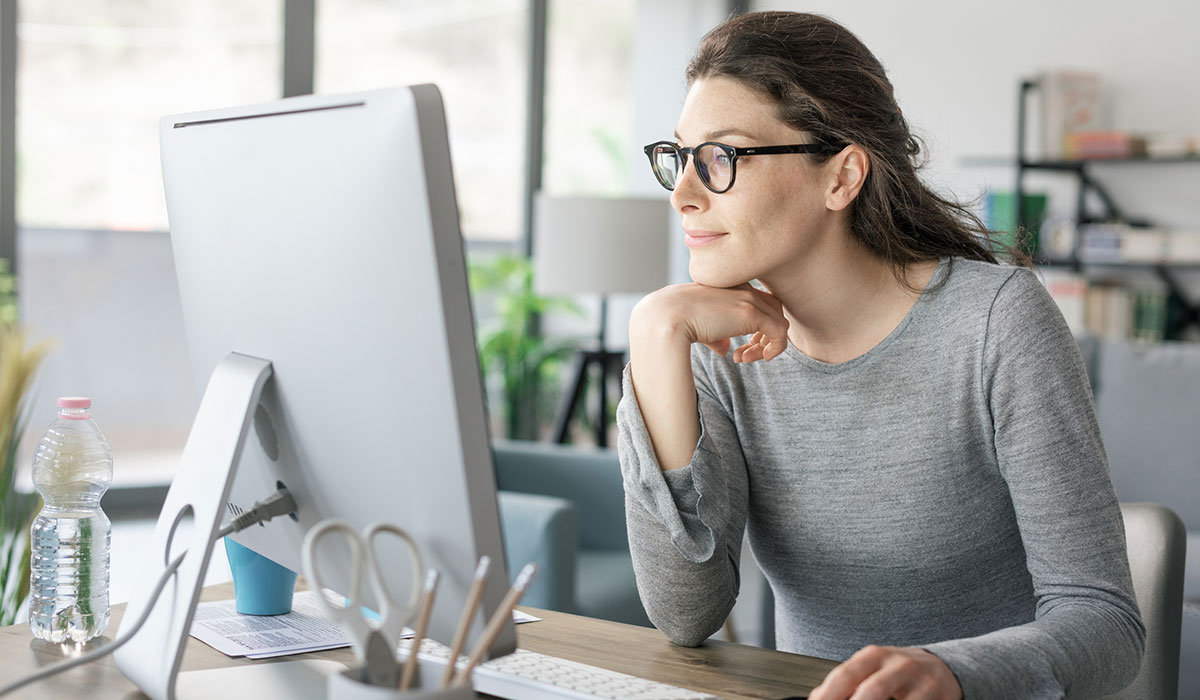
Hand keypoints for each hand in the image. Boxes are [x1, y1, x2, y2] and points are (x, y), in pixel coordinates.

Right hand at [630, 282, 788, 362]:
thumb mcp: (699, 325)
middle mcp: (743, 288)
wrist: (667, 317)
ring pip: (779, 321)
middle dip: (764, 335)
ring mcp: (749, 300)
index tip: (740, 346)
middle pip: (773, 309)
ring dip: (766, 345)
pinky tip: (750, 359)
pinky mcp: (752, 314)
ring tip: (745, 359)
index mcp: (730, 286)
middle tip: (745, 354)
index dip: (755, 326)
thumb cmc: (676, 321)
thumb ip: (716, 334)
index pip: (758, 301)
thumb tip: (725, 348)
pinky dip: (773, 349)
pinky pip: (780, 333)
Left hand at [808, 646, 961, 699]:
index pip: (844, 675)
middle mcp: (898, 665)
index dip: (827, 696)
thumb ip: (846, 683)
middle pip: (871, 691)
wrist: (941, 670)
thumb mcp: (871, 670)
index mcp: (874, 656)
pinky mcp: (940, 698)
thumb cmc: (897, 672)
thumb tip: (817, 699)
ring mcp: (922, 682)